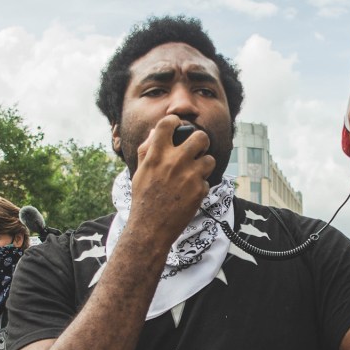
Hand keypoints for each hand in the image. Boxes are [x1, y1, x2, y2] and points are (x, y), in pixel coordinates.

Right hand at [129, 115, 215, 247]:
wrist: (150, 228)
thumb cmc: (143, 199)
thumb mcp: (140, 171)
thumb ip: (147, 149)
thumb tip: (155, 132)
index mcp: (156, 154)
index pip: (169, 123)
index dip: (176, 122)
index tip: (178, 127)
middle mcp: (174, 161)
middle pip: (200, 136)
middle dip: (201, 141)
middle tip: (197, 149)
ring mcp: (189, 176)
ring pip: (209, 159)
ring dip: (203, 165)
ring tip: (194, 173)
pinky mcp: (200, 190)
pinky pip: (207, 180)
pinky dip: (200, 186)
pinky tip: (189, 193)